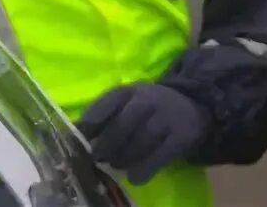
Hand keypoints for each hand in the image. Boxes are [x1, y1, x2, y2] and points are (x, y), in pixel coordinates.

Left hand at [77, 83, 210, 185]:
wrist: (192, 106)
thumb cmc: (148, 108)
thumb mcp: (127, 102)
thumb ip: (104, 115)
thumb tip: (74, 133)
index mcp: (130, 90)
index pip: (106, 103)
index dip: (90, 123)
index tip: (79, 139)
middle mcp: (149, 100)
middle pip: (122, 126)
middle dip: (106, 146)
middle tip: (99, 158)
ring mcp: (167, 117)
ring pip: (139, 143)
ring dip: (123, 159)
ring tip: (117, 163)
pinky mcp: (182, 136)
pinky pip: (158, 157)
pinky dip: (143, 170)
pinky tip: (135, 175)